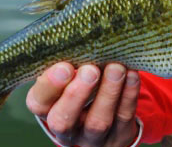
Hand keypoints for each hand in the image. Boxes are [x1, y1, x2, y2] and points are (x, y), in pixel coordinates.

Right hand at [25, 62, 140, 146]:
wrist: (106, 118)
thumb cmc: (80, 87)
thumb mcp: (67, 77)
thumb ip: (68, 63)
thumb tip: (78, 34)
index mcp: (47, 109)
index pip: (39, 102)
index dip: (50, 85)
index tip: (64, 66)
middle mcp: (66, 128)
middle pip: (63, 120)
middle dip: (76, 94)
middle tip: (90, 70)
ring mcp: (92, 136)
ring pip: (97, 122)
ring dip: (108, 92)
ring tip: (116, 68)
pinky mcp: (118, 135)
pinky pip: (123, 116)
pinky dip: (129, 94)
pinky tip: (132, 75)